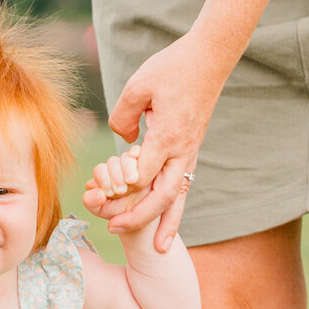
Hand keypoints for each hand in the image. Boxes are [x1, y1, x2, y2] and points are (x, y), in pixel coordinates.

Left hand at [91, 31, 229, 250]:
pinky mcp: (192, 150)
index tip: (100, 195)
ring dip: (166, 224)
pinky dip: (177, 209)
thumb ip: (124, 117)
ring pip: (179, 197)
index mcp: (167, 135)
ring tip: (158, 250)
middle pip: (163, 196)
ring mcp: (191, 152)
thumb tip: (122, 141)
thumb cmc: (171, 67)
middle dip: (139, 218)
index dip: (120, 189)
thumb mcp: (138, 86)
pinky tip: (169, 223)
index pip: (142, 175)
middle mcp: (183, 150)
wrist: (209, 58)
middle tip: (114, 230)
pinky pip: (184, 186)